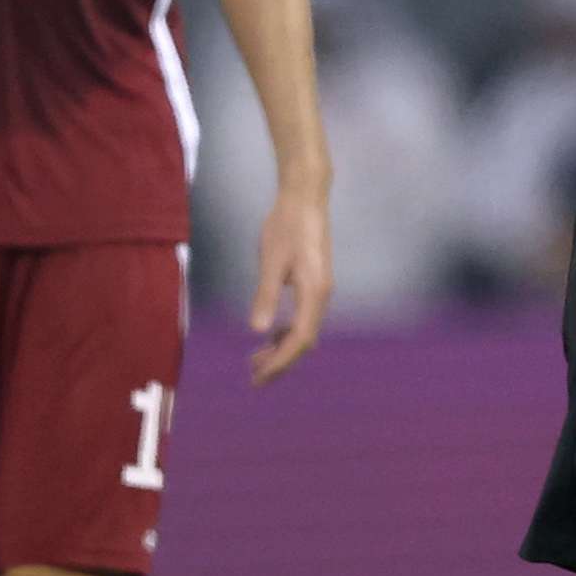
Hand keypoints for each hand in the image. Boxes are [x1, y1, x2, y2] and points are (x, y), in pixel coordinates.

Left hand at [247, 190, 331, 384]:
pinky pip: (304, 318)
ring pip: (304, 330)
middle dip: (280, 361)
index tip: (259, 376)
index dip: (280, 361)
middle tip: (253, 376)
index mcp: (314, 292)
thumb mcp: (271, 261)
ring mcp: (321, 290)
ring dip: (282, 347)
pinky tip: (270, 334)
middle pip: (304, 340)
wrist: (305, 199)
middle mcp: (322, 295)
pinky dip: (287, 331)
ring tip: (255, 358)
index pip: (299, 339)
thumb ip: (266, 296)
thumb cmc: (286, 225)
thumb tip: (258, 331)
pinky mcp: (315, 284)